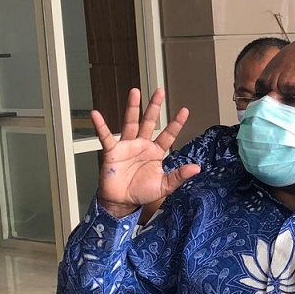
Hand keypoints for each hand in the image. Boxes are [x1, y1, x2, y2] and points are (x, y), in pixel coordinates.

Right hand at [94, 88, 200, 217]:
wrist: (122, 202)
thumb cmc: (142, 192)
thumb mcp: (164, 186)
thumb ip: (179, 176)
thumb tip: (197, 168)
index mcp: (155, 152)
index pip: (168, 135)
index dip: (176, 124)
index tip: (184, 110)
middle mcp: (142, 145)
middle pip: (149, 122)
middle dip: (154, 107)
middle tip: (159, 91)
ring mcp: (127, 146)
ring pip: (130, 123)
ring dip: (133, 108)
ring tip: (135, 92)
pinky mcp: (112, 152)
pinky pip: (106, 136)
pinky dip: (101, 126)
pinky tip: (97, 114)